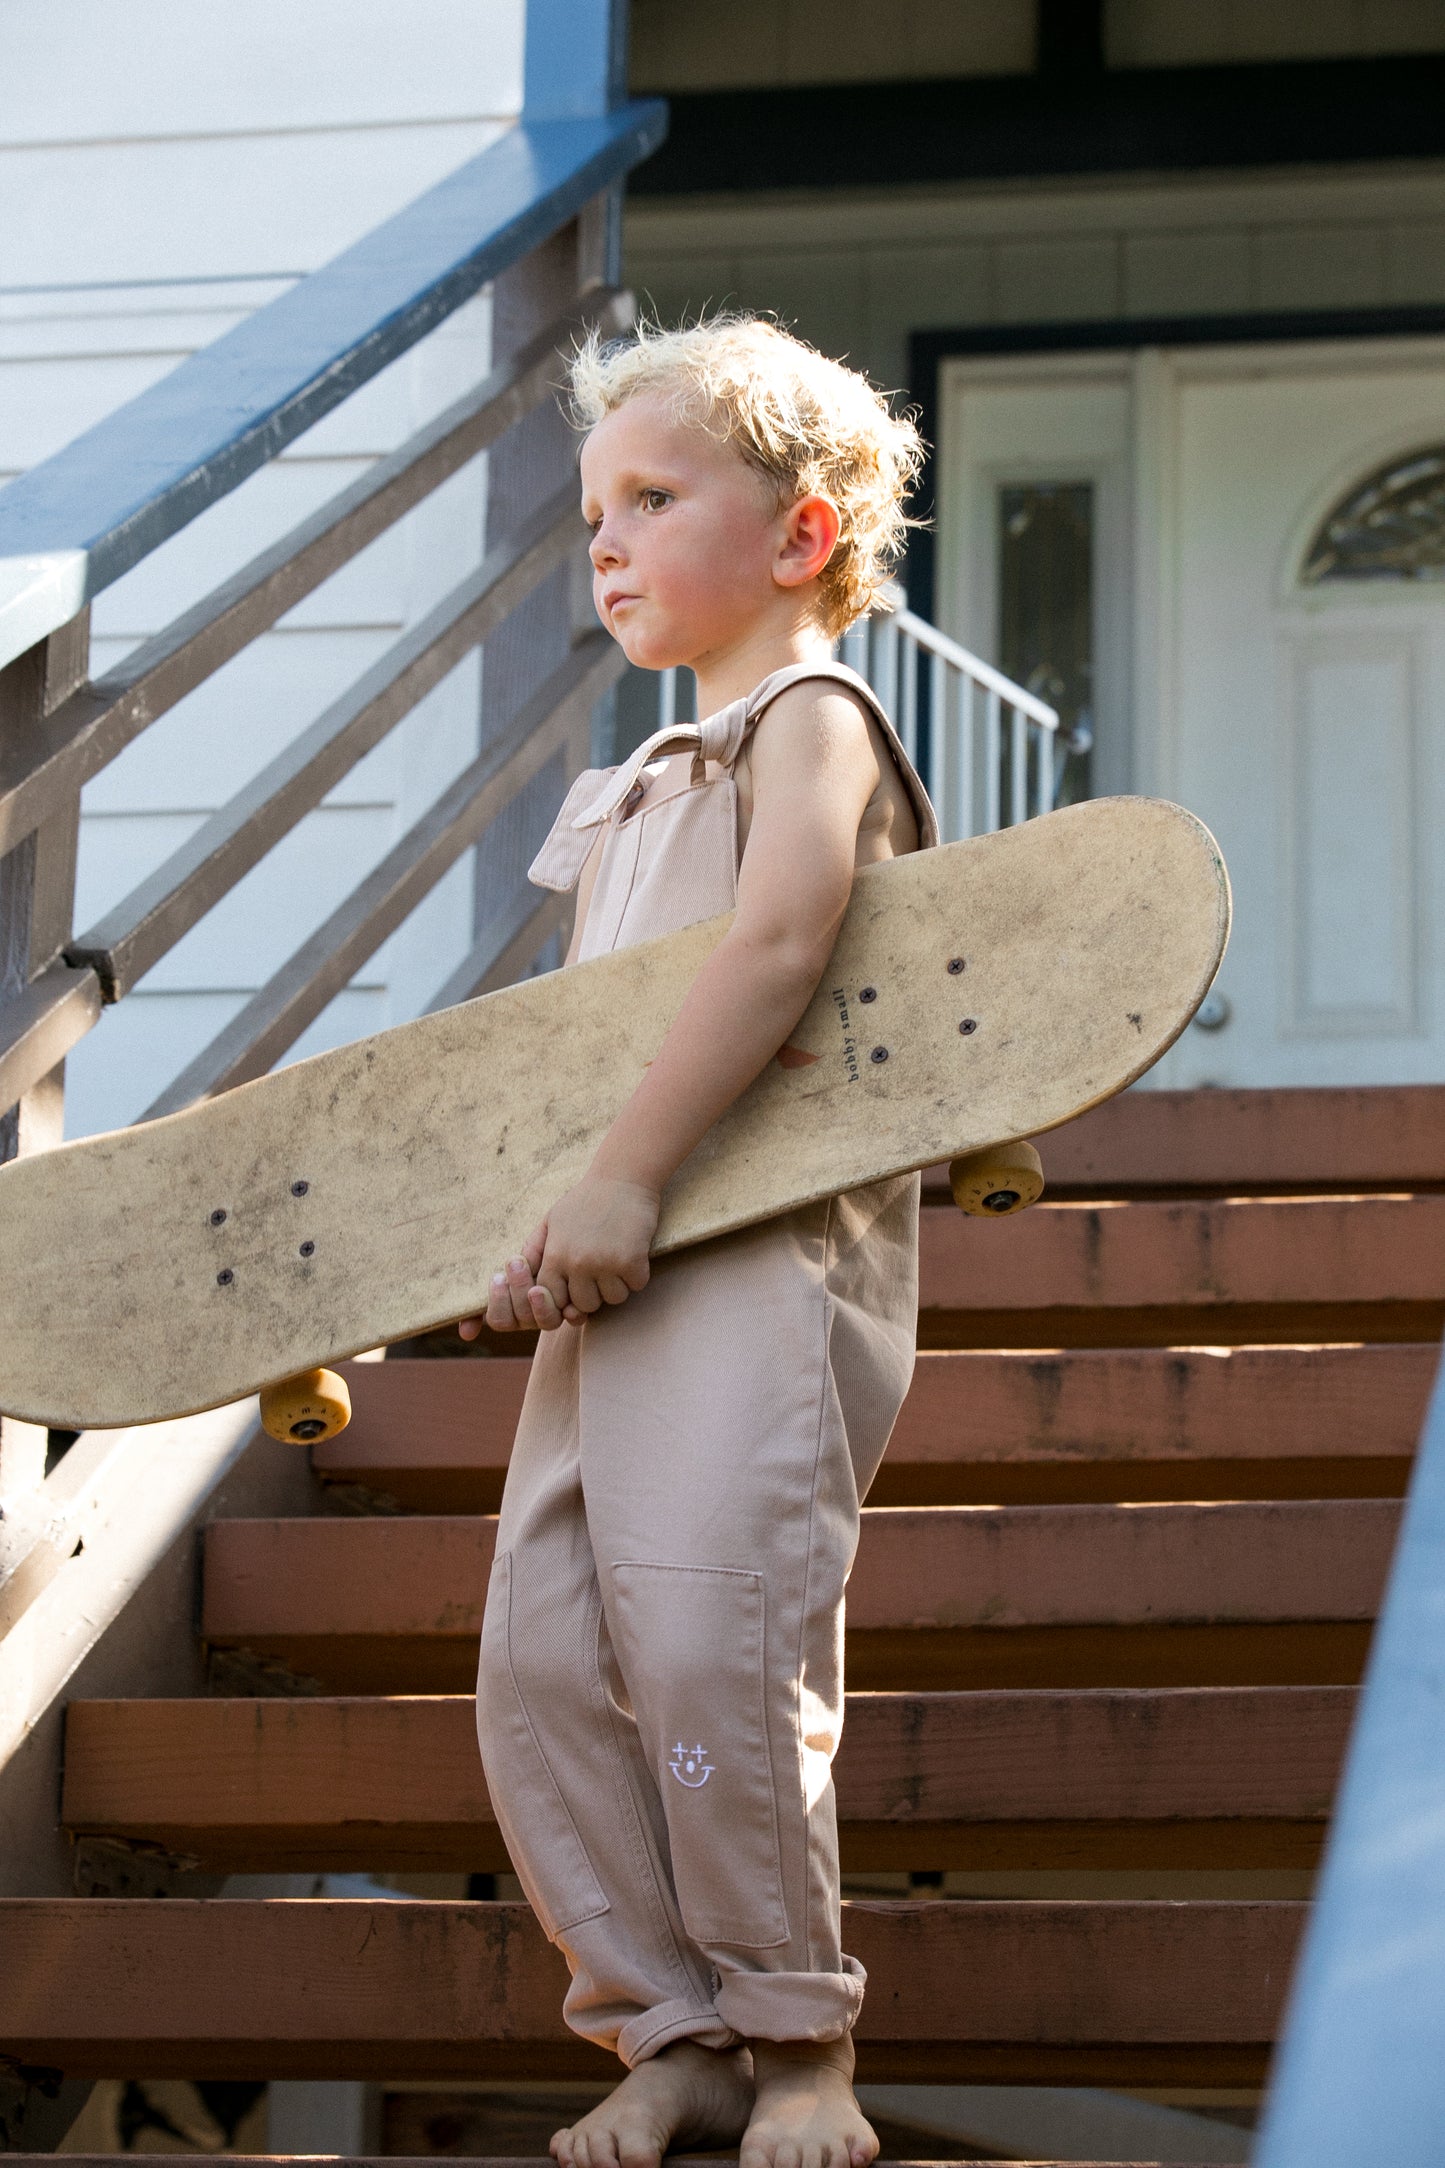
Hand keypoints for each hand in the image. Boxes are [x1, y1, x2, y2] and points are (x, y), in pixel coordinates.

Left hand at [459, 1176, 657, 1337]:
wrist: (622, 1176)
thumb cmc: (586, 1200)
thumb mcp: (552, 1222)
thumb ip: (536, 1253)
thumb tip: (527, 1283)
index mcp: (555, 1254)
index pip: (553, 1299)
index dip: (566, 1296)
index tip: (577, 1282)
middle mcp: (577, 1262)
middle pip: (584, 1305)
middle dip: (594, 1293)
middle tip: (601, 1267)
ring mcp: (604, 1263)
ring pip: (612, 1299)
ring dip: (618, 1284)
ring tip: (617, 1258)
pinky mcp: (631, 1260)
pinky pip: (636, 1285)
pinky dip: (638, 1274)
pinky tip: (634, 1251)